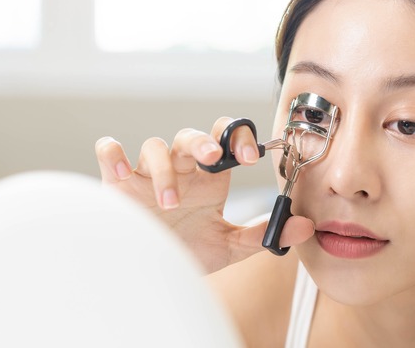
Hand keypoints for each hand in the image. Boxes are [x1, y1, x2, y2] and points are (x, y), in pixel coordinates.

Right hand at [95, 117, 313, 272]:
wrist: (152, 278)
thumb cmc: (189, 253)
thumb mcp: (231, 246)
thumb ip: (266, 233)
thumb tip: (306, 225)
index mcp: (208, 178)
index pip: (225, 137)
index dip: (238, 137)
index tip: (252, 157)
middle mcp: (180, 170)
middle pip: (190, 136)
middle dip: (204, 142)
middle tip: (214, 158)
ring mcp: (147, 175)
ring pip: (154, 146)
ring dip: (164, 170)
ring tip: (171, 204)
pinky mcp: (117, 185)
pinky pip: (108, 153)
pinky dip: (113, 155)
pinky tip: (123, 172)